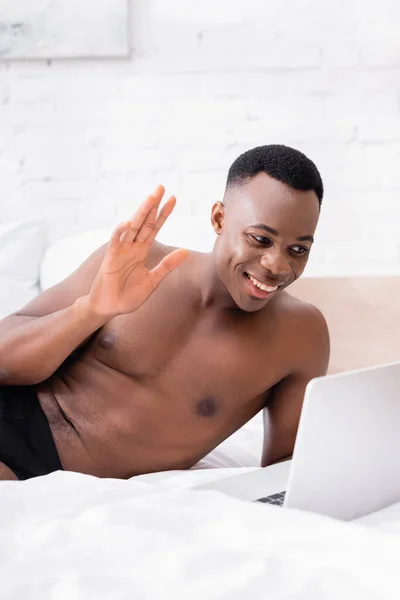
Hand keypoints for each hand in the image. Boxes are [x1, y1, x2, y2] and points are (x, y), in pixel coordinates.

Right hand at [88, 185, 187, 317]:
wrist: (109, 308)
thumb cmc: (128, 295)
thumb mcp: (153, 280)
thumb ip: (167, 265)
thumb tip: (186, 251)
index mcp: (141, 251)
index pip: (154, 227)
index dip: (163, 214)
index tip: (173, 198)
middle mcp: (131, 247)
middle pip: (144, 222)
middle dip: (152, 205)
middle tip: (161, 187)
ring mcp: (120, 251)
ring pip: (132, 227)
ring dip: (141, 212)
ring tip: (150, 198)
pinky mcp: (110, 259)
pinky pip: (115, 242)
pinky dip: (120, 233)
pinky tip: (128, 223)